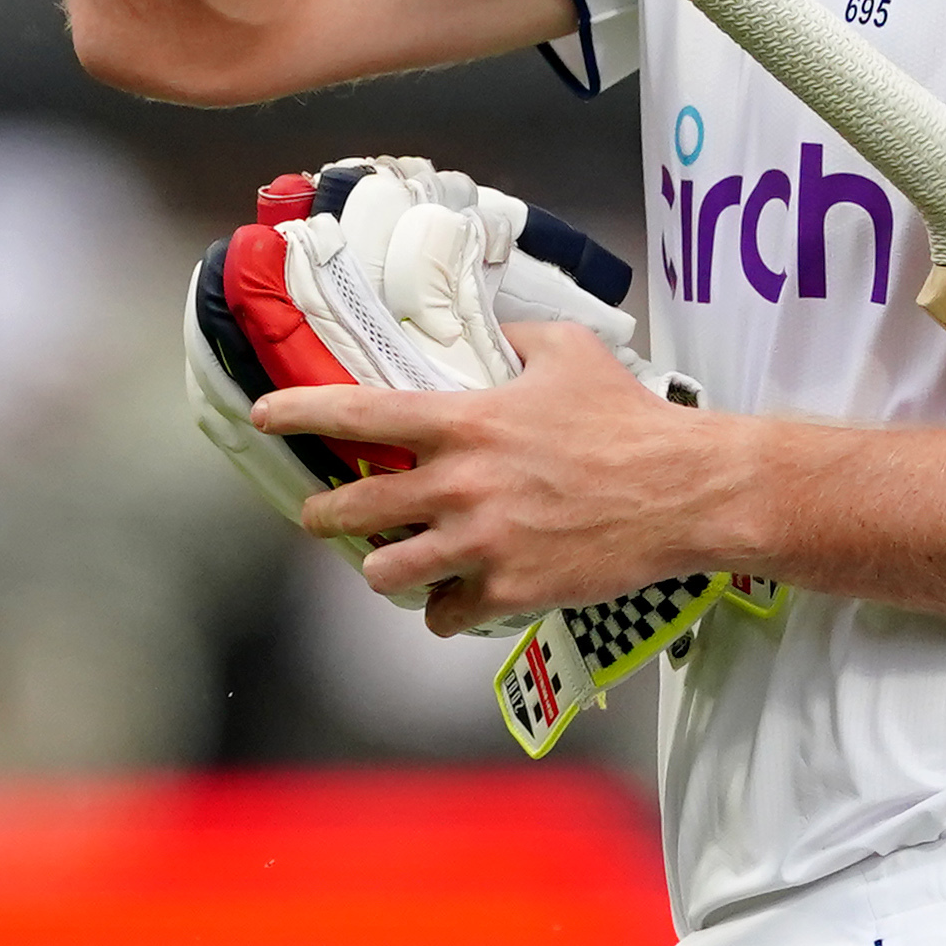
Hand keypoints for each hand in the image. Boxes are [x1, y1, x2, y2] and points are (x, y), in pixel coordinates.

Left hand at [272, 326, 757, 635]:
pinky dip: (447, 609)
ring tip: (394, 562)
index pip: (360, 413)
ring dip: (384, 567)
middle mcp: (460, 484)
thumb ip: (518, 339)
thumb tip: (494, 332)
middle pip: (354, 510)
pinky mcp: (509, 588)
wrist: (683, 489)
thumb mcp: (570, 352)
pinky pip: (447, 614)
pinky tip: (456, 600)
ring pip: (387, 572)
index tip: (263, 417)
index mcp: (466, 422)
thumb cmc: (630, 416)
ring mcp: (481, 542)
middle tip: (320, 515)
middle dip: (324, 516)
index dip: (301, 413)